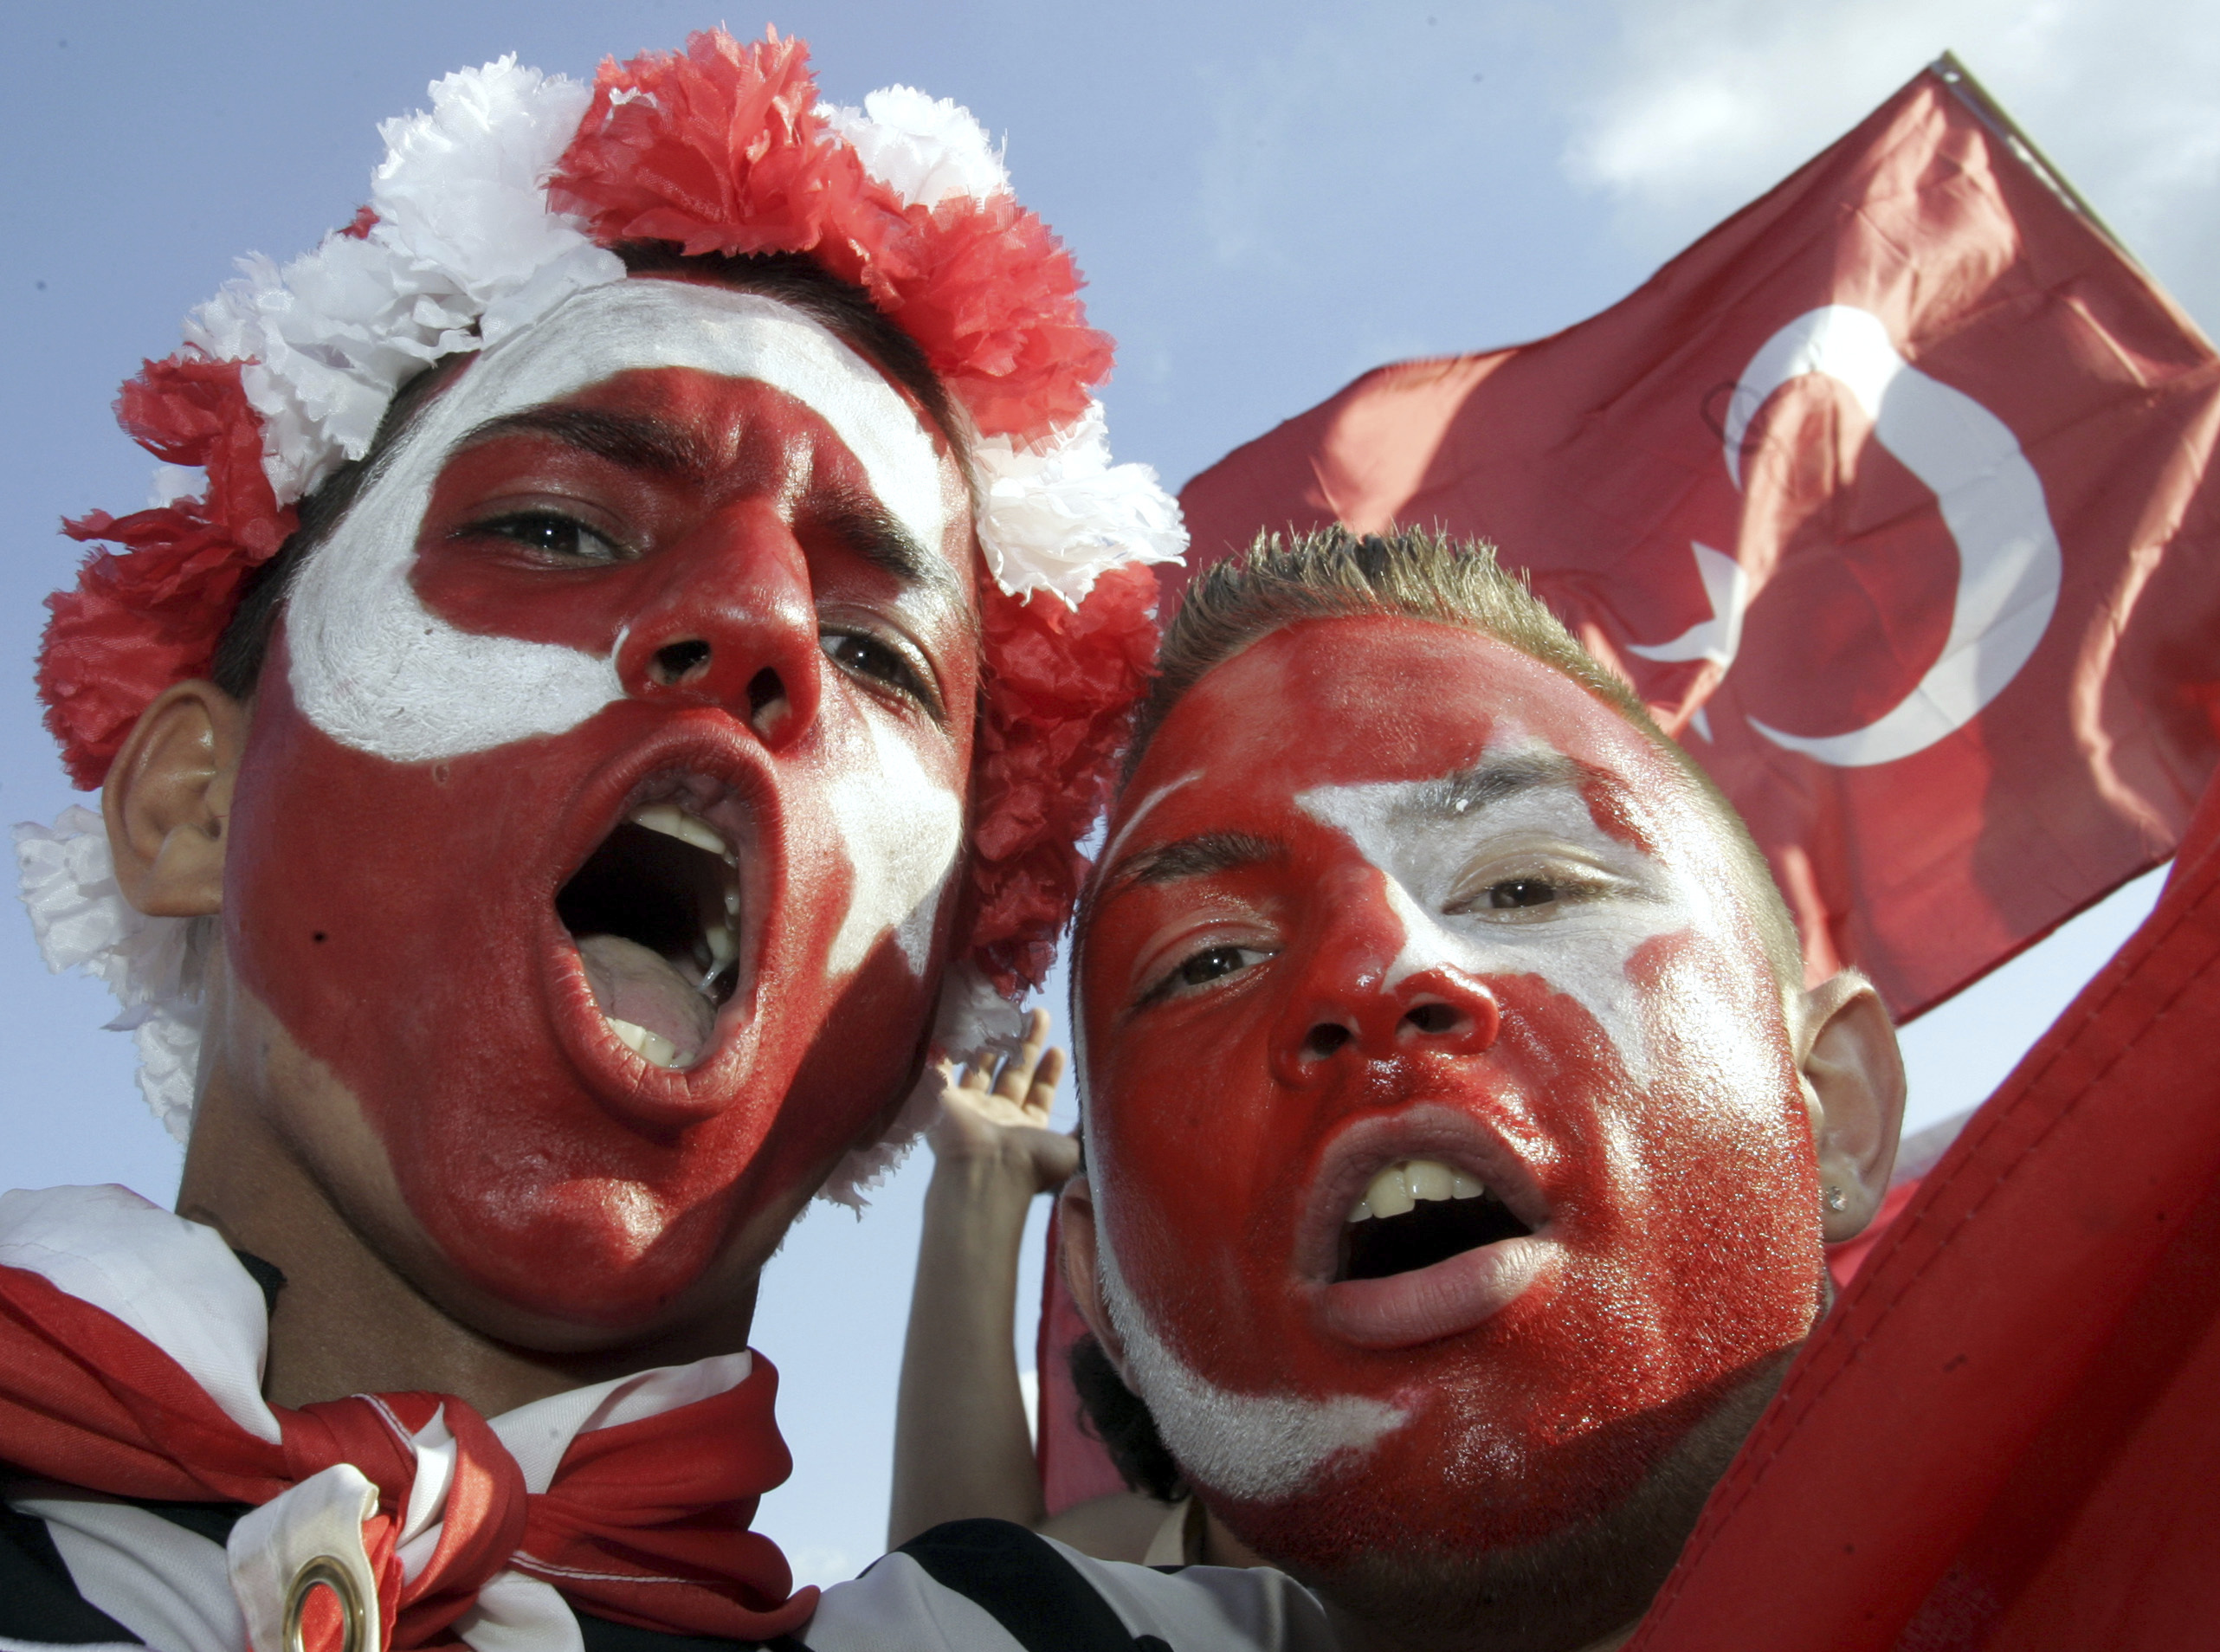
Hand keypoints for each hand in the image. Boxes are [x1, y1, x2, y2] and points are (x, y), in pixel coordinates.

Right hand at [928, 1007, 1079, 1193]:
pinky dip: (949, 1046)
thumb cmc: (1034, 1164)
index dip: (1049, 1072)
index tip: (1058, 1049)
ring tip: (1011, 1009)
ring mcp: (969, 1109)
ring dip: (996, 1039)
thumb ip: (1086, 1130)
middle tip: (1038, 1013)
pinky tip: (962, 1022)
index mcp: (1027, 1132)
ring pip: (982, 1067)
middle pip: (1013, 1074)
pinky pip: (942, 1066)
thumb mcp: (1073, 1150)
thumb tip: (1104, 1118)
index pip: (1039, 1095)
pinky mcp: (943, 1097)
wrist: (990, 1170)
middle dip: (1027, 1044)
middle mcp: (998, 1119)